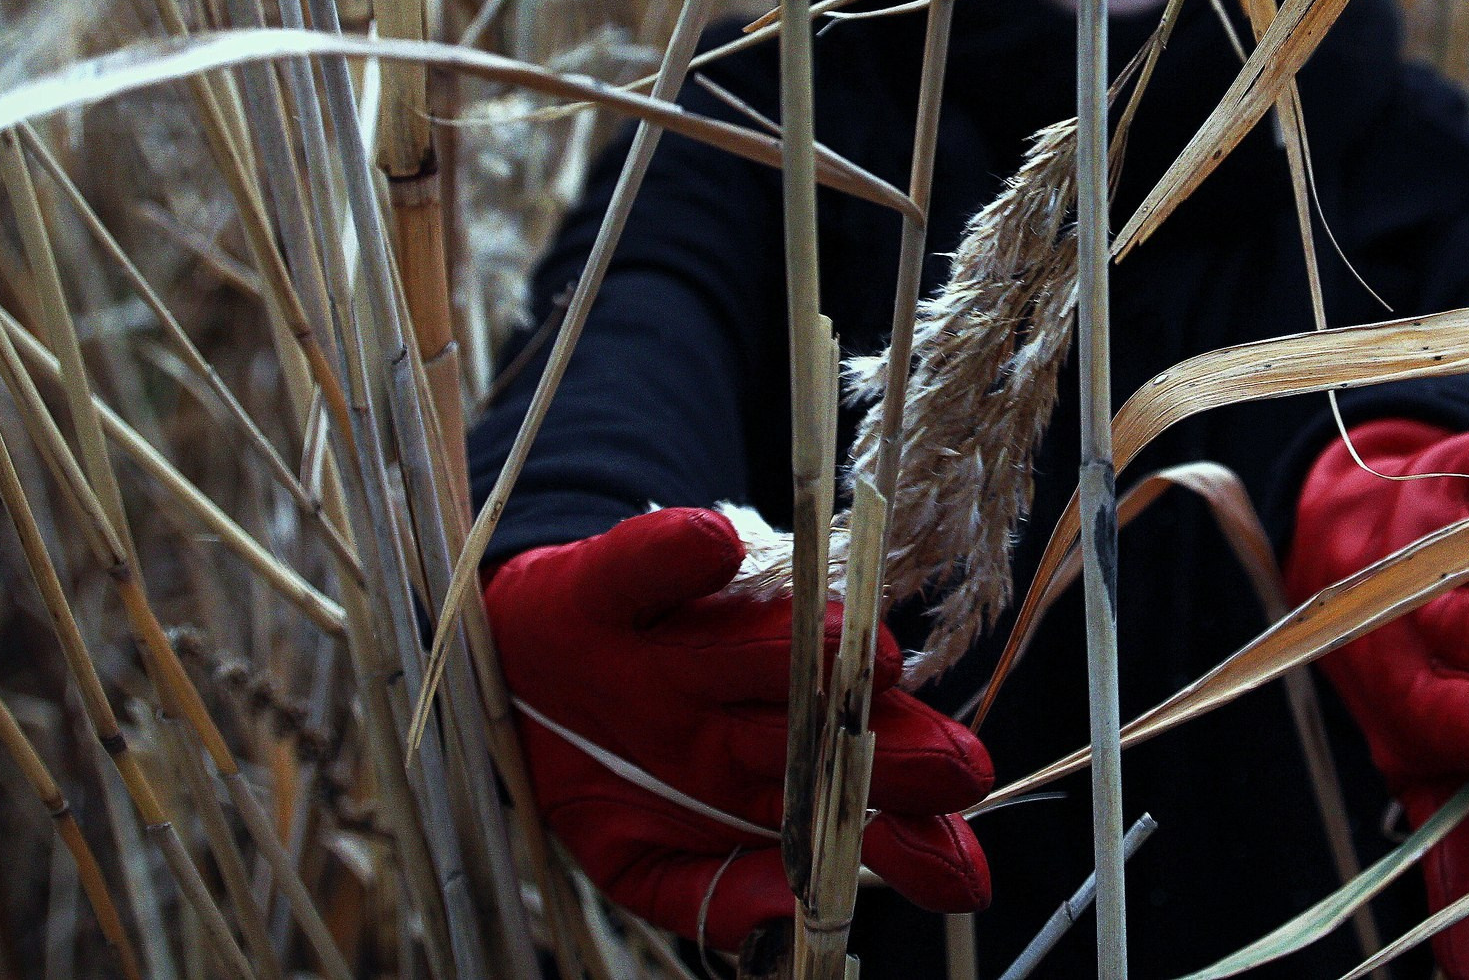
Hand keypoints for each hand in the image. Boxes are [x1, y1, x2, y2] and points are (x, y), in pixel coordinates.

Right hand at [484, 507, 992, 947]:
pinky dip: (677, 554)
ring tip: (861, 651)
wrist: (502, 680)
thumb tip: (786, 921)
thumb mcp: (643, 857)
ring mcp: (684, 636)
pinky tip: (711, 548)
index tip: (966, 876)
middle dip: (894, 744)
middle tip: (956, 768)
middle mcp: (744, 694)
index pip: (854, 798)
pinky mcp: (613, 582)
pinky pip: (646, 566)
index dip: (913, 836)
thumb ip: (710, 895)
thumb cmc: (600, 767)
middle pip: (829, 717)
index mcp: (766, 765)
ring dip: (808, 645)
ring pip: (757, 640)